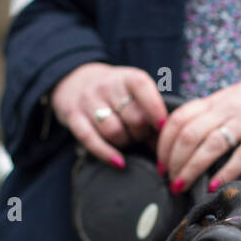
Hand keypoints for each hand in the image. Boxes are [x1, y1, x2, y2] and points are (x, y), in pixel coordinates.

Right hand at [49, 63, 168, 166]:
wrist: (76, 81)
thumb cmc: (116, 94)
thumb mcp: (134, 92)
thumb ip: (150, 111)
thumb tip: (167, 141)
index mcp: (128, 77)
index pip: (143, 89)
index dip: (156, 110)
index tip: (164, 127)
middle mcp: (107, 85)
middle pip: (133, 118)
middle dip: (143, 134)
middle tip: (143, 137)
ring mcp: (88, 100)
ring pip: (114, 132)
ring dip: (126, 143)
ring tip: (127, 140)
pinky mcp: (73, 116)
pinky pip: (90, 139)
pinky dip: (106, 154)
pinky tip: (119, 163)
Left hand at [156, 65, 240, 191]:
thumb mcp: (236, 99)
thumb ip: (215, 115)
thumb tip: (190, 140)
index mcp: (218, 99)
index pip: (178, 118)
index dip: (164, 143)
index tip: (161, 164)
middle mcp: (229, 106)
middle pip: (189, 134)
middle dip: (174, 162)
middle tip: (169, 182)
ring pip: (211, 144)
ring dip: (192, 169)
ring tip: (183, 186)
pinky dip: (226, 171)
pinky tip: (215, 184)